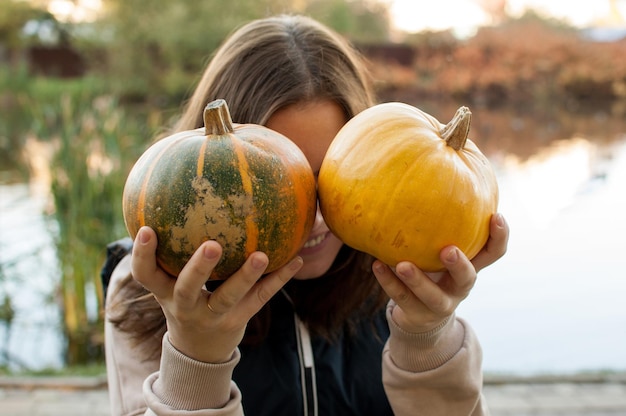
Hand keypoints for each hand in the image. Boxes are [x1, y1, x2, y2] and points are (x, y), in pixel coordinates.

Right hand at [131, 226, 302, 362]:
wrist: (200, 348)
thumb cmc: (185, 298)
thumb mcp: (170, 281)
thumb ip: (171, 249)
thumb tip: (180, 194)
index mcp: (165, 292)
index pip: (146, 275)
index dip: (142, 254)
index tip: (147, 228)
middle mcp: (185, 306)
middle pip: (187, 288)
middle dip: (199, 268)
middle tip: (212, 245)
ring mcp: (213, 316)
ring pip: (229, 297)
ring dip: (246, 276)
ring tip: (261, 256)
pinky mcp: (238, 320)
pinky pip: (260, 298)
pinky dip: (278, 278)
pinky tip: (296, 259)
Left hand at [373, 213, 508, 332]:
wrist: (421, 317)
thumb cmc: (432, 269)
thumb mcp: (440, 249)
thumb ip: (441, 222)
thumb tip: (441, 164)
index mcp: (470, 267)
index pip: (493, 253)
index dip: (499, 237)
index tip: (496, 216)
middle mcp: (459, 287)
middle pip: (467, 278)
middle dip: (459, 265)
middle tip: (448, 250)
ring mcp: (439, 304)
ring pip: (432, 296)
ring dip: (417, 280)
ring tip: (402, 264)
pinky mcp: (417, 315)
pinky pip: (401, 298)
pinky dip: (388, 282)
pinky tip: (376, 265)